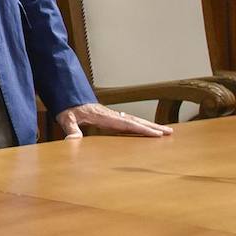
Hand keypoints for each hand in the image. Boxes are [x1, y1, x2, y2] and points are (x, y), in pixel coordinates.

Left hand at [56, 103, 172, 138]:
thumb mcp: (67, 118)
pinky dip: (139, 124)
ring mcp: (111, 115)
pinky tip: (145, 128)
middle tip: (170, 132)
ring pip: (134, 120)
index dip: (142, 129)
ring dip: (149, 125)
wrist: (65, 94)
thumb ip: (71, 129)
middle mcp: (111, 115)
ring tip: (164, 130)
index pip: (127, 123)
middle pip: (136, 120)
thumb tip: (72, 141)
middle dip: (153, 127)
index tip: (157, 133)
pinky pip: (128, 121)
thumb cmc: (66, 106)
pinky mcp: (109, 116)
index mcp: (104, 116)